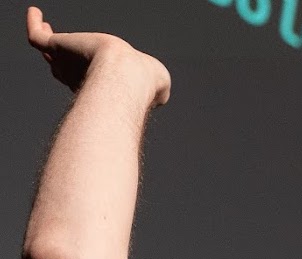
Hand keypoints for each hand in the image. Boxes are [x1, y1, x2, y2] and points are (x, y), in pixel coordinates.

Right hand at [26, 6, 170, 106]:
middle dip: (61, 60)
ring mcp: (69, 62)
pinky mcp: (59, 47)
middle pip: (64, 68)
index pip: (90, 81)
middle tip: (56, 45)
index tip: (88, 65)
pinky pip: (36, 37)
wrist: (127, 75)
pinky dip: (34, 25)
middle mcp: (82, 77)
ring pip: (51, 54)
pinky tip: (36, 12)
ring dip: (47, 40)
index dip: (86, 75)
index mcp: (104, 86)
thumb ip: (157, 90)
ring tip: (44, 26)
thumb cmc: (144, 83)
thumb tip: (159, 96)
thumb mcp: (158, 84)